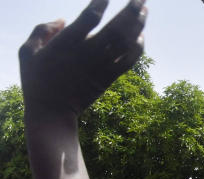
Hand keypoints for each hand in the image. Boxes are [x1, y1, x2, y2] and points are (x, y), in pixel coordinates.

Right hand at [19, 0, 145, 116]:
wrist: (52, 110)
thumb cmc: (36, 79)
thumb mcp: (28, 51)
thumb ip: (42, 30)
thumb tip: (62, 19)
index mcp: (67, 42)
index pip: (90, 17)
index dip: (101, 3)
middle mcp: (88, 52)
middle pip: (116, 27)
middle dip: (130, 11)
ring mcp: (101, 66)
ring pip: (126, 43)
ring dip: (138, 25)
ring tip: (144, 10)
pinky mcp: (109, 78)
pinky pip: (129, 61)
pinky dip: (138, 48)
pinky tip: (142, 37)